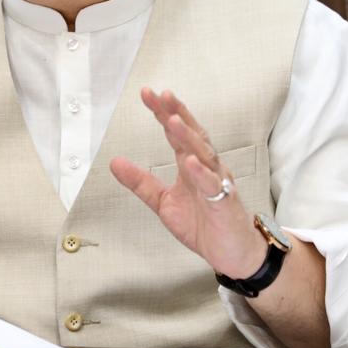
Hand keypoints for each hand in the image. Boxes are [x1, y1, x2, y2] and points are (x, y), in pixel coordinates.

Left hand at [110, 88, 266, 278]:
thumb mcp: (164, 202)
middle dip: (176, 113)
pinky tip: (191, 162)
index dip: (162, 112)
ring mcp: (217, 183)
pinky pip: (213, 185)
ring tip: (172, 120)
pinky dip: (202, 173)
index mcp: (190, 164)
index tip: (147, 94)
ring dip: (188, 136)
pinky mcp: (224, 203)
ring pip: (204, 154)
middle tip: (162, 95)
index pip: (176, 132)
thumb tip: (115, 162)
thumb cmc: (204, 225)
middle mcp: (206, 167)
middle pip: (192, 134)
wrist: (232, 254)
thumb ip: (141, 182)